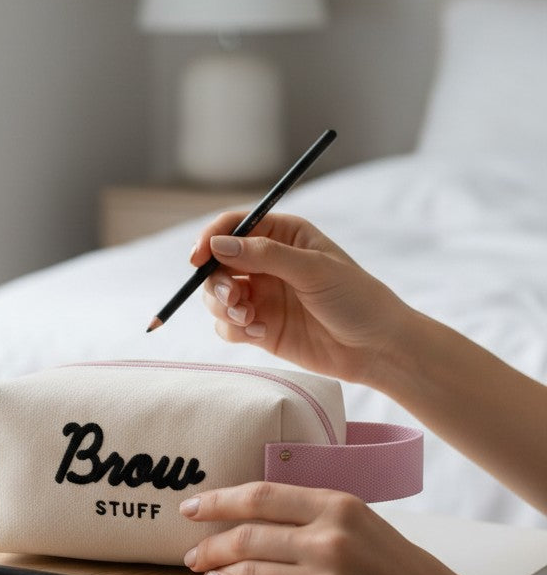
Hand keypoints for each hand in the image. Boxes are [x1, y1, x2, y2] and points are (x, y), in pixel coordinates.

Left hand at [181, 481, 485, 574]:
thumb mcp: (367, 525)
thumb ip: (318, 516)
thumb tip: (259, 516)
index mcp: (341, 508)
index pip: (261, 496)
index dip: (218, 500)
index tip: (193, 506)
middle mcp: (329, 541)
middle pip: (246, 535)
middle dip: (209, 543)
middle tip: (192, 551)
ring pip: (247, 570)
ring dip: (218, 572)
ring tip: (206, 573)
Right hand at [191, 211, 409, 386]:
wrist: (377, 348)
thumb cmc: (355, 299)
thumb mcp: (313, 269)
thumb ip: (265, 255)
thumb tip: (218, 245)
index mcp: (283, 235)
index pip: (235, 226)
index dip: (211, 238)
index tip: (198, 258)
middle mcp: (268, 263)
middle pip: (218, 264)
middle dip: (217, 282)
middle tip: (234, 298)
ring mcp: (263, 296)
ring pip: (218, 296)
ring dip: (224, 307)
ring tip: (248, 319)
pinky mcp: (261, 327)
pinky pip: (228, 325)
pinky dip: (235, 329)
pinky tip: (261, 334)